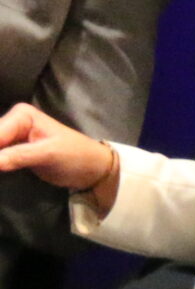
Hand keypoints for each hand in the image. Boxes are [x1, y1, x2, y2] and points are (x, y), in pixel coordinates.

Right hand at [0, 102, 116, 205]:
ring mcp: (10, 136)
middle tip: (2, 169)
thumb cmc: (76, 156)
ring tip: (3, 173)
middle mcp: (12, 121)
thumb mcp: (49, 154)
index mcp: (21, 115)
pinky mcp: (11, 151)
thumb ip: (18, 156)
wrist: (92, 168)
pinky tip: (1, 172)